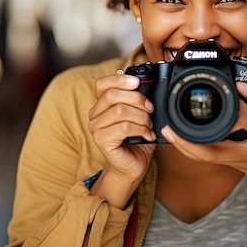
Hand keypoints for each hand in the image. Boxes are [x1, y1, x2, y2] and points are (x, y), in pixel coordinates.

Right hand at [87, 73, 156, 206]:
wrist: (133, 166)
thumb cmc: (137, 140)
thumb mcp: (140, 116)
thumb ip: (139, 101)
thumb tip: (148, 87)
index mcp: (102, 105)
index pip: (102, 84)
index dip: (119, 80)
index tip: (137, 82)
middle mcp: (95, 114)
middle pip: (113, 95)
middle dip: (137, 99)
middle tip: (150, 108)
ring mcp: (96, 128)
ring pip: (120, 110)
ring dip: (141, 116)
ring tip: (149, 125)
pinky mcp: (101, 140)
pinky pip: (123, 127)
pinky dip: (140, 129)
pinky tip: (147, 135)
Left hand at [161, 81, 246, 194]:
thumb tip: (241, 85)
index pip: (246, 121)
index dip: (235, 105)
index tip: (228, 88)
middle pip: (215, 149)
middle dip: (190, 139)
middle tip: (171, 126)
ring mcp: (237, 161)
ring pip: (206, 157)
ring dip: (184, 146)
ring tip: (168, 132)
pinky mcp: (230, 165)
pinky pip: (207, 159)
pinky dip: (191, 150)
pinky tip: (179, 140)